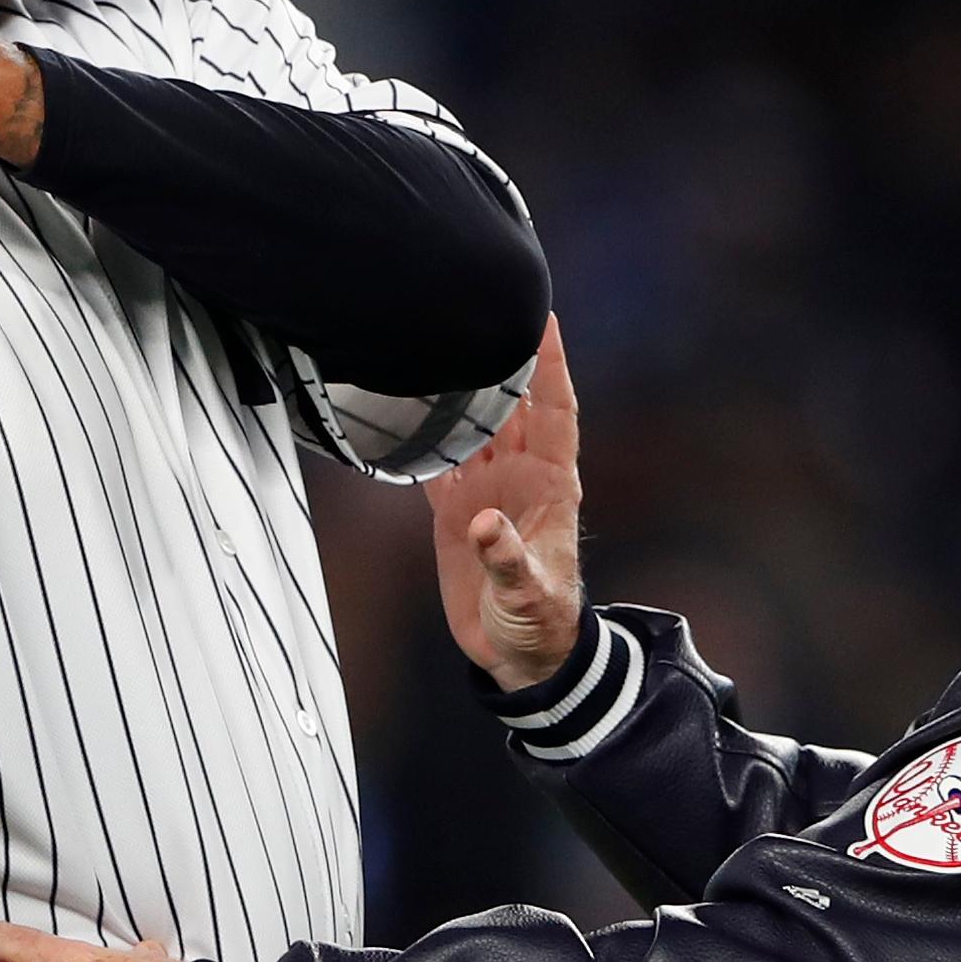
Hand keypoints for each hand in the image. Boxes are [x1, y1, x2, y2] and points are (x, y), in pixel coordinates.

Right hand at [425, 317, 583, 688]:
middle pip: (512, 405)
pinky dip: (424, 438)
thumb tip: (482, 522)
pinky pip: (438, 463)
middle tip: (480, 309)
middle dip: (502, 359)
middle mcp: (519, 476)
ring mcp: (486, 490)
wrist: (518, 653)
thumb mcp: (529, 592)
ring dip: (460, 391)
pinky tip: (404, 409)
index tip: (546, 318)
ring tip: (436, 343)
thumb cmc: (540, 620)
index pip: (556, 410)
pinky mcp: (454, 512)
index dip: (551, 365)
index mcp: (551, 483)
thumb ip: (507, 557)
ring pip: (474, 426)